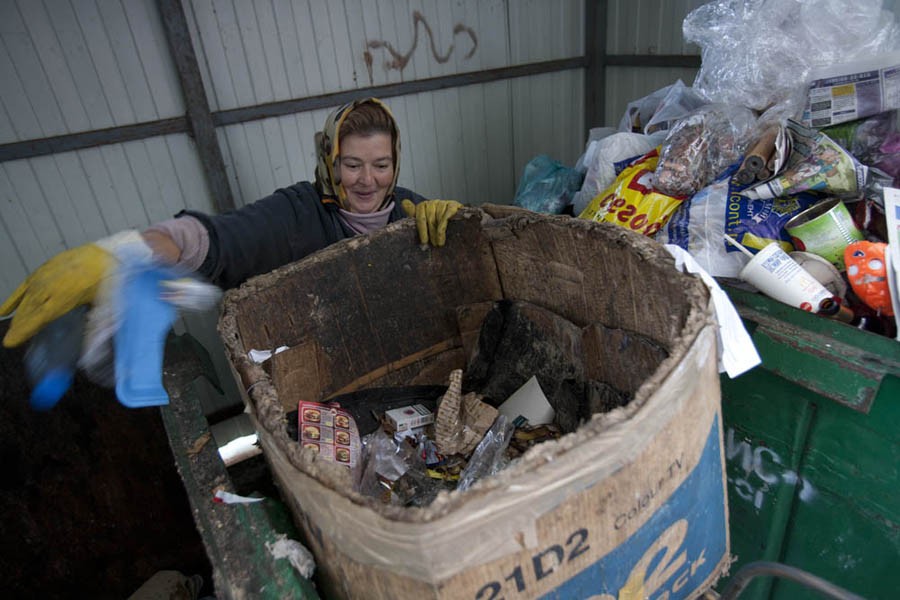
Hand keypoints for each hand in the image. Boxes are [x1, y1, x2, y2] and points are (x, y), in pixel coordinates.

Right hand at [1, 231, 152, 347]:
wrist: (112, 253)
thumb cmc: (113, 281)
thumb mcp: (108, 308)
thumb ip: (95, 331)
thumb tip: (89, 357)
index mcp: (65, 295)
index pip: (38, 317)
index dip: (23, 330)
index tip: (10, 343)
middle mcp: (51, 284)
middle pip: (30, 309)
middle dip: (19, 326)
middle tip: (11, 341)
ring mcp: (46, 274)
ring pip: (27, 298)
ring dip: (19, 314)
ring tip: (13, 329)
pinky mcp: (47, 267)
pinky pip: (26, 284)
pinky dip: (15, 298)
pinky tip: (5, 311)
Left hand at [401, 199, 461, 246]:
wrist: (457, 221)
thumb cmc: (438, 223)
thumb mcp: (424, 220)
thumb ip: (413, 213)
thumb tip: (404, 202)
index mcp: (423, 206)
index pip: (419, 216)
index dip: (421, 230)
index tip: (424, 241)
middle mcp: (432, 203)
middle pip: (429, 218)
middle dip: (430, 232)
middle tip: (433, 244)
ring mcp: (442, 203)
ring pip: (438, 217)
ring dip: (438, 232)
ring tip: (439, 243)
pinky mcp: (452, 205)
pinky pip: (447, 214)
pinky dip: (444, 225)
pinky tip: (443, 234)